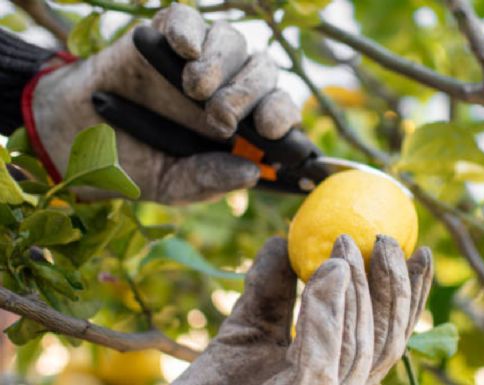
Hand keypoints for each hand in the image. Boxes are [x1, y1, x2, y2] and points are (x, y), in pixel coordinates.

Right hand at [31, 4, 299, 202]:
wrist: (78, 136)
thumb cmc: (137, 161)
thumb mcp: (172, 183)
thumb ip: (208, 180)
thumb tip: (251, 173)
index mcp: (243, 127)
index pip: (279, 113)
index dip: (282, 116)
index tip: (272, 130)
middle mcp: (230, 87)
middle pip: (262, 74)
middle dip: (248, 93)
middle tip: (223, 115)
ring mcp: (202, 59)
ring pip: (233, 43)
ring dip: (221, 64)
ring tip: (195, 88)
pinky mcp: (169, 34)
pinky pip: (189, 21)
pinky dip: (190, 31)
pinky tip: (183, 48)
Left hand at [172, 235, 432, 384]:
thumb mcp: (245, 332)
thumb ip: (270, 291)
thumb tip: (283, 238)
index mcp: (333, 375)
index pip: (383, 335)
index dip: (407, 294)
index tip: (416, 250)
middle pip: (384, 340)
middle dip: (393, 286)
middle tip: (387, 237)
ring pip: (358, 343)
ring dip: (358, 287)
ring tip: (345, 243)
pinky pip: (322, 354)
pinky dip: (328, 309)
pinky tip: (328, 270)